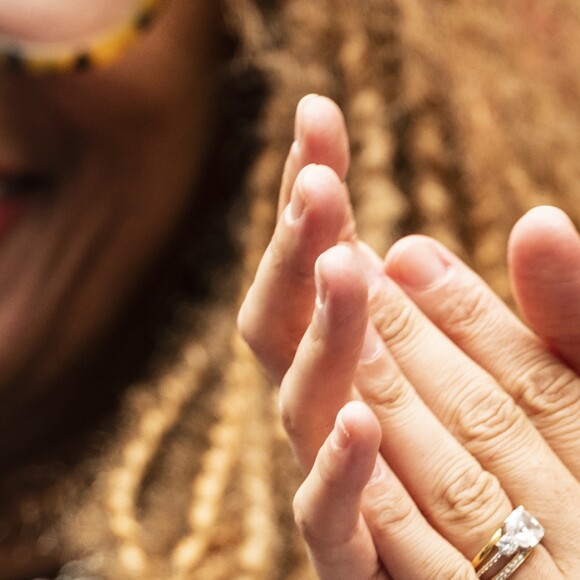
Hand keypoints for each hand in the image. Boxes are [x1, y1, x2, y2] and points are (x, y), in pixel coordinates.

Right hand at [238, 95, 579, 577]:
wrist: (548, 578)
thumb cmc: (567, 485)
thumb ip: (569, 310)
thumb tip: (531, 222)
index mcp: (384, 356)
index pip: (334, 263)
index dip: (317, 194)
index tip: (315, 119)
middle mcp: (348, 404)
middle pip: (298, 317)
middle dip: (301, 244)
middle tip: (320, 179)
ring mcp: (341, 478)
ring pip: (308, 400)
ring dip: (324, 334)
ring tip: (340, 260)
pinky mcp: (352, 558)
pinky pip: (327, 518)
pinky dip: (338, 471)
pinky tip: (362, 418)